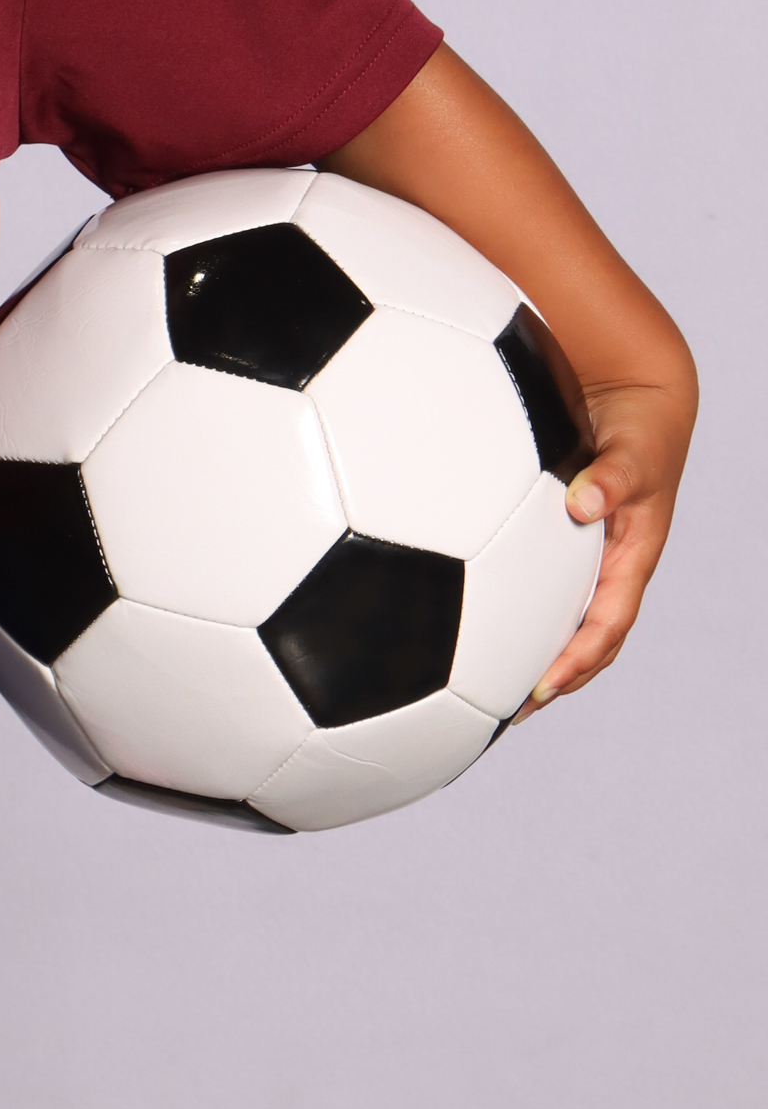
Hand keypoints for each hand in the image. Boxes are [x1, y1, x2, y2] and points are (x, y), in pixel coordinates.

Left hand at [515, 371, 695, 718]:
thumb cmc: (640, 428)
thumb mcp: (635, 452)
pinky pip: (537, 578)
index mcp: (632, 556)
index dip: (579, 660)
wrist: (635, 396)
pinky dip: (512, 603)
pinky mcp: (558, 535)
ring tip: (483, 686)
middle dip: (554, 678)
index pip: (608, 624)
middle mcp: (607, 562)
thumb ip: (613, 476)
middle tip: (508, 712)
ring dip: (530, 650)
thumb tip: (584, 502)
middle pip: (585, 638)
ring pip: (559, 614)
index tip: (543, 687)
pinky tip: (468, 613)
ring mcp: (583, 552)